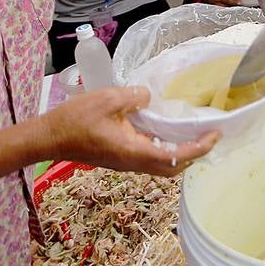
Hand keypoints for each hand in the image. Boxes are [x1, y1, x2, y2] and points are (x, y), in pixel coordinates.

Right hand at [40, 86, 219, 176]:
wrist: (50, 137)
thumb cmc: (76, 120)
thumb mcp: (109, 99)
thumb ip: (135, 97)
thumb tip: (149, 98)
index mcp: (134, 151)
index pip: (175, 156)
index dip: (198, 148)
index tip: (215, 135)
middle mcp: (133, 163)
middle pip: (172, 168)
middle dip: (194, 155)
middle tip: (207, 135)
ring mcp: (126, 163)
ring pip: (161, 166)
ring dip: (179, 153)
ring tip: (190, 132)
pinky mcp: (120, 159)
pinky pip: (149, 158)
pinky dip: (164, 149)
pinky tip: (163, 129)